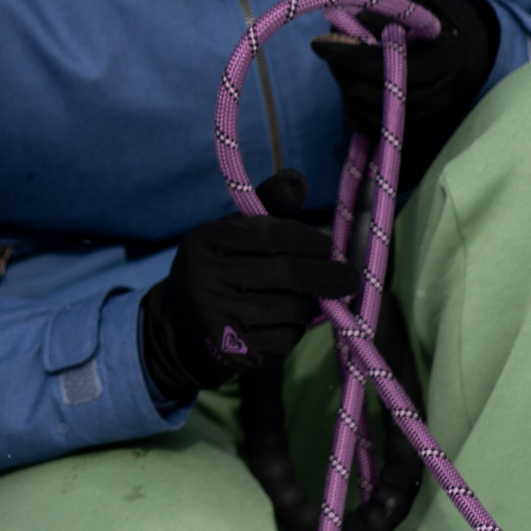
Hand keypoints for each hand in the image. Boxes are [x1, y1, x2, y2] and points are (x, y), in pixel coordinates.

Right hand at [138, 170, 354, 405]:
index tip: (329, 246)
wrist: (180, 329)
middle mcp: (205, 278)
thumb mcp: (235, 235)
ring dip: (309, 304)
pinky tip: (284, 322)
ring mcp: (217, 317)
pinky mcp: (233, 351)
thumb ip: (268, 208)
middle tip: (350, 278)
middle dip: (326, 275)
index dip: (309, 240)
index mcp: (205, 241)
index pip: (271, 234)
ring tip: (305, 299)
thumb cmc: (221, 270)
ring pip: (291, 307)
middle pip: (287, 273)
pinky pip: (285, 337)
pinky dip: (295, 328)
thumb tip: (298, 179)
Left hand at [309, 0, 499, 186]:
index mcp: (442, 61)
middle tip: (331, 46)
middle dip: (341, 68)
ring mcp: (426, 118)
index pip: (382, 65)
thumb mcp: (422, 5)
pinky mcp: (416, 131)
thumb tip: (343, 19)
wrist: (475, 54)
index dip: (345, 54)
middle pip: (367, 91)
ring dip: (345, 86)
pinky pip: (371, 125)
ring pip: (364, 110)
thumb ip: (386, 11)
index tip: (318, 41)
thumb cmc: (444, 22)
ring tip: (347, 62)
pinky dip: (354, 106)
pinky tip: (356, 82)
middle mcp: (436, 96)